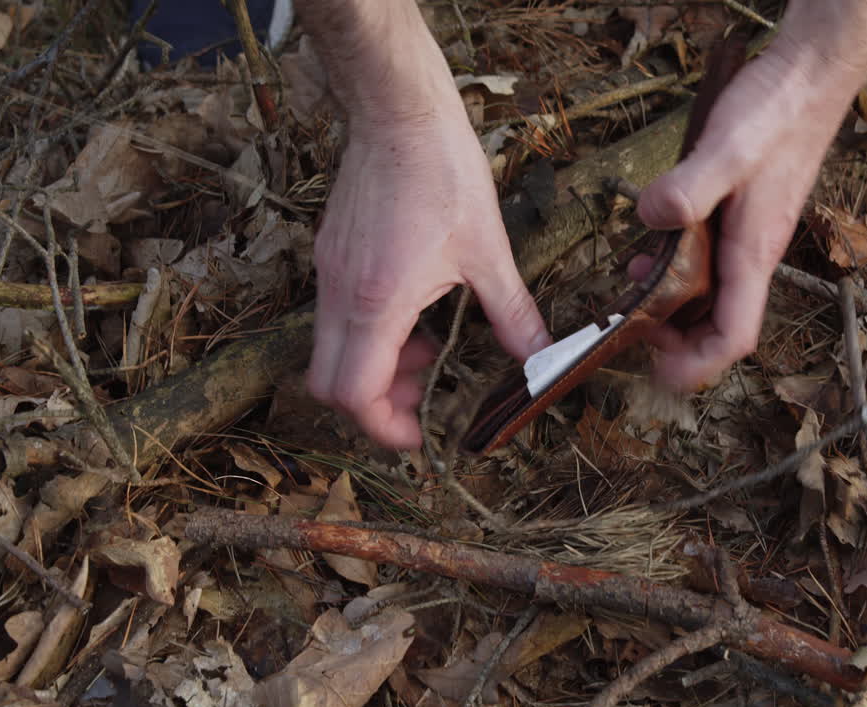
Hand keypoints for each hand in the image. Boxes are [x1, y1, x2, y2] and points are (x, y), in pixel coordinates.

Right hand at [307, 117, 549, 447]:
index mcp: (376, 302)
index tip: (419, 434)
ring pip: (330, 352)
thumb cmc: (443, 172)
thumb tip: (539, 358)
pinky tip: (414, 313)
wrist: (398, 111)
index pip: (354, 394)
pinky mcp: (330, 255)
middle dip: (376, 404)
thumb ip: (512, 314)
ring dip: (376, 368)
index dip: (384, 428)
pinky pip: (335, 318)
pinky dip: (369, 335)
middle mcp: (340, 293)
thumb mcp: (489, 251)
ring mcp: (328, 273)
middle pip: (329, 384)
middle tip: (424, 395)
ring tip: (429, 349)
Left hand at [636, 4, 866, 388]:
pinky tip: (650, 249)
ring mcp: (748, 236)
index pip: (733, 336)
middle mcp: (754, 254)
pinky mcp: (739, 216)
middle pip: (720, 326)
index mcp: (753, 252)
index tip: (658, 372)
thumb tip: (651, 222)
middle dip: (677, 343)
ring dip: (673, 307)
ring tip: (632, 295)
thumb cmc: (777, 111)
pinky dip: (678, 270)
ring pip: (712, 295)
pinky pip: (709, 262)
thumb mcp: (727, 148)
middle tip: (631, 331)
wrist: (811, 75)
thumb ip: (688, 188)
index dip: (698, 365)